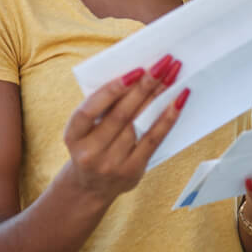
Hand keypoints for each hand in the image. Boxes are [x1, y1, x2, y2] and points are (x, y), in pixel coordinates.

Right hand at [62, 54, 186, 202]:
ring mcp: (111, 164)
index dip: (112, 90)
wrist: (90, 188)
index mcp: (73, 136)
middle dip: (145, 85)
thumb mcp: (83, 129)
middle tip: (164, 63)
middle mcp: (90, 152)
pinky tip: (178, 101)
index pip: (90, 109)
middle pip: (121, 114)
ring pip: (139, 124)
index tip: (136, 71)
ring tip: (174, 76)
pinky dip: (167, 118)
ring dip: (159, 96)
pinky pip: (153, 140)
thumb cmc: (90, 145)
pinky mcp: (132, 171)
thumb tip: (137, 75)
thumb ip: (101, 106)